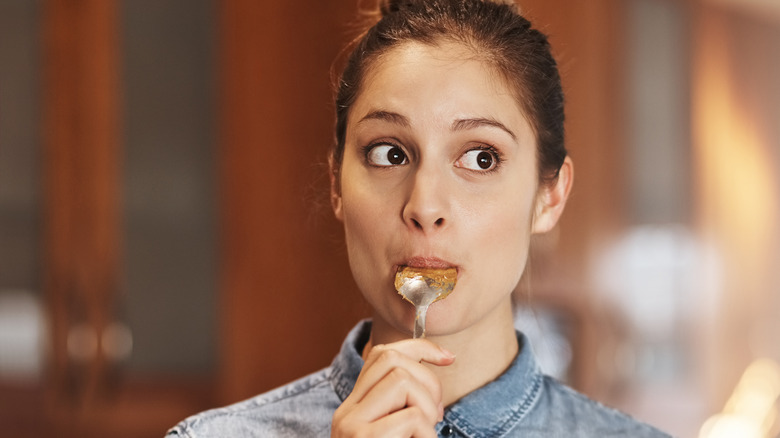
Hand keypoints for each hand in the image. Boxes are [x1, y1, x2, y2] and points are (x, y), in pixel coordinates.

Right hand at [331, 339, 455, 437]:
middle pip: (391, 359)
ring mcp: (350, 424)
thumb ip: (406, 404)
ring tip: (426, 434)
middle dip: (428, 381)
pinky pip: (412, 416)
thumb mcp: (398, 429)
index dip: (420, 348)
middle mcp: (346, 412)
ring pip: (401, 380)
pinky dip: (428, 434)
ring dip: (428, 408)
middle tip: (436, 415)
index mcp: (354, 407)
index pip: (381, 354)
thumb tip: (443, 358)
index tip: (448, 358)